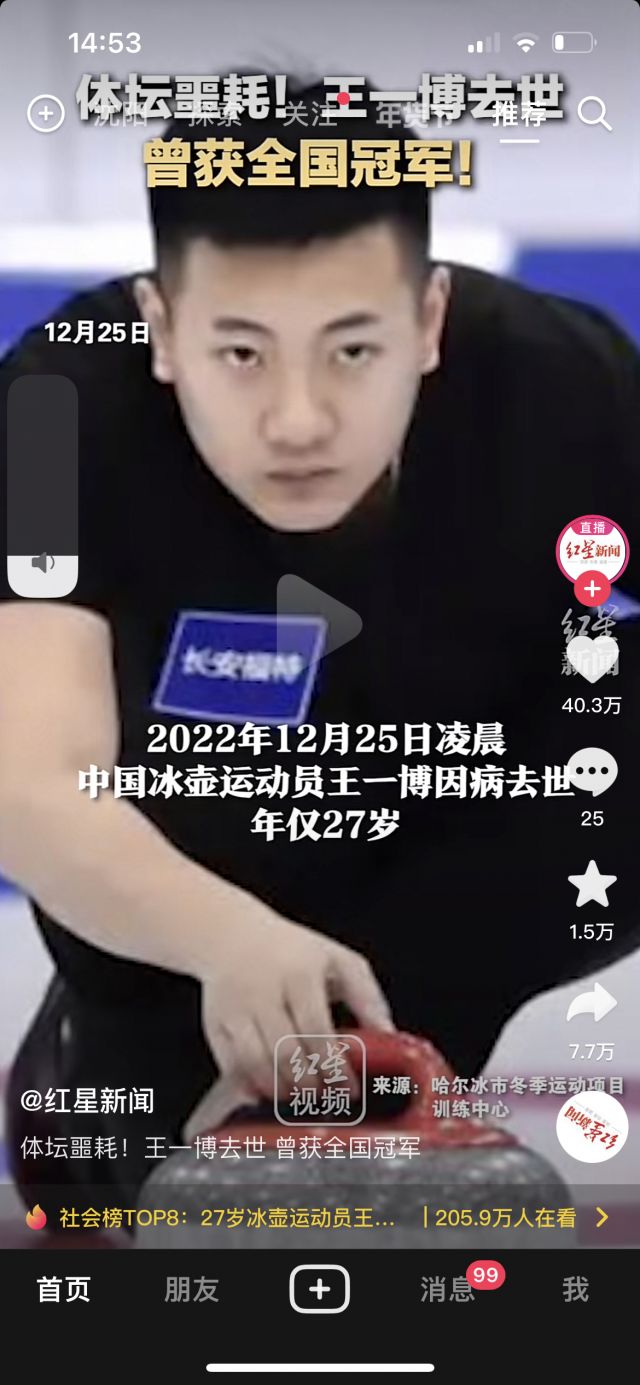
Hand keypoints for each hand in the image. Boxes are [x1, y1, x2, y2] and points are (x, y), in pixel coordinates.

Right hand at [184, 903, 394, 1137]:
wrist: (231, 935)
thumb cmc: (292, 951)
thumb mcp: (337, 959)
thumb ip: (366, 995)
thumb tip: (388, 1033)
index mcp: (298, 972)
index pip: (316, 1028)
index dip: (333, 1065)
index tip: (348, 1088)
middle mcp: (262, 989)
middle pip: (285, 1052)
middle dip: (310, 1083)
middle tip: (326, 1096)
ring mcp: (234, 1008)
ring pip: (255, 1063)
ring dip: (282, 1089)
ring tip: (302, 1094)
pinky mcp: (213, 1023)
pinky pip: (230, 1065)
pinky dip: (249, 1086)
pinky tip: (269, 1091)